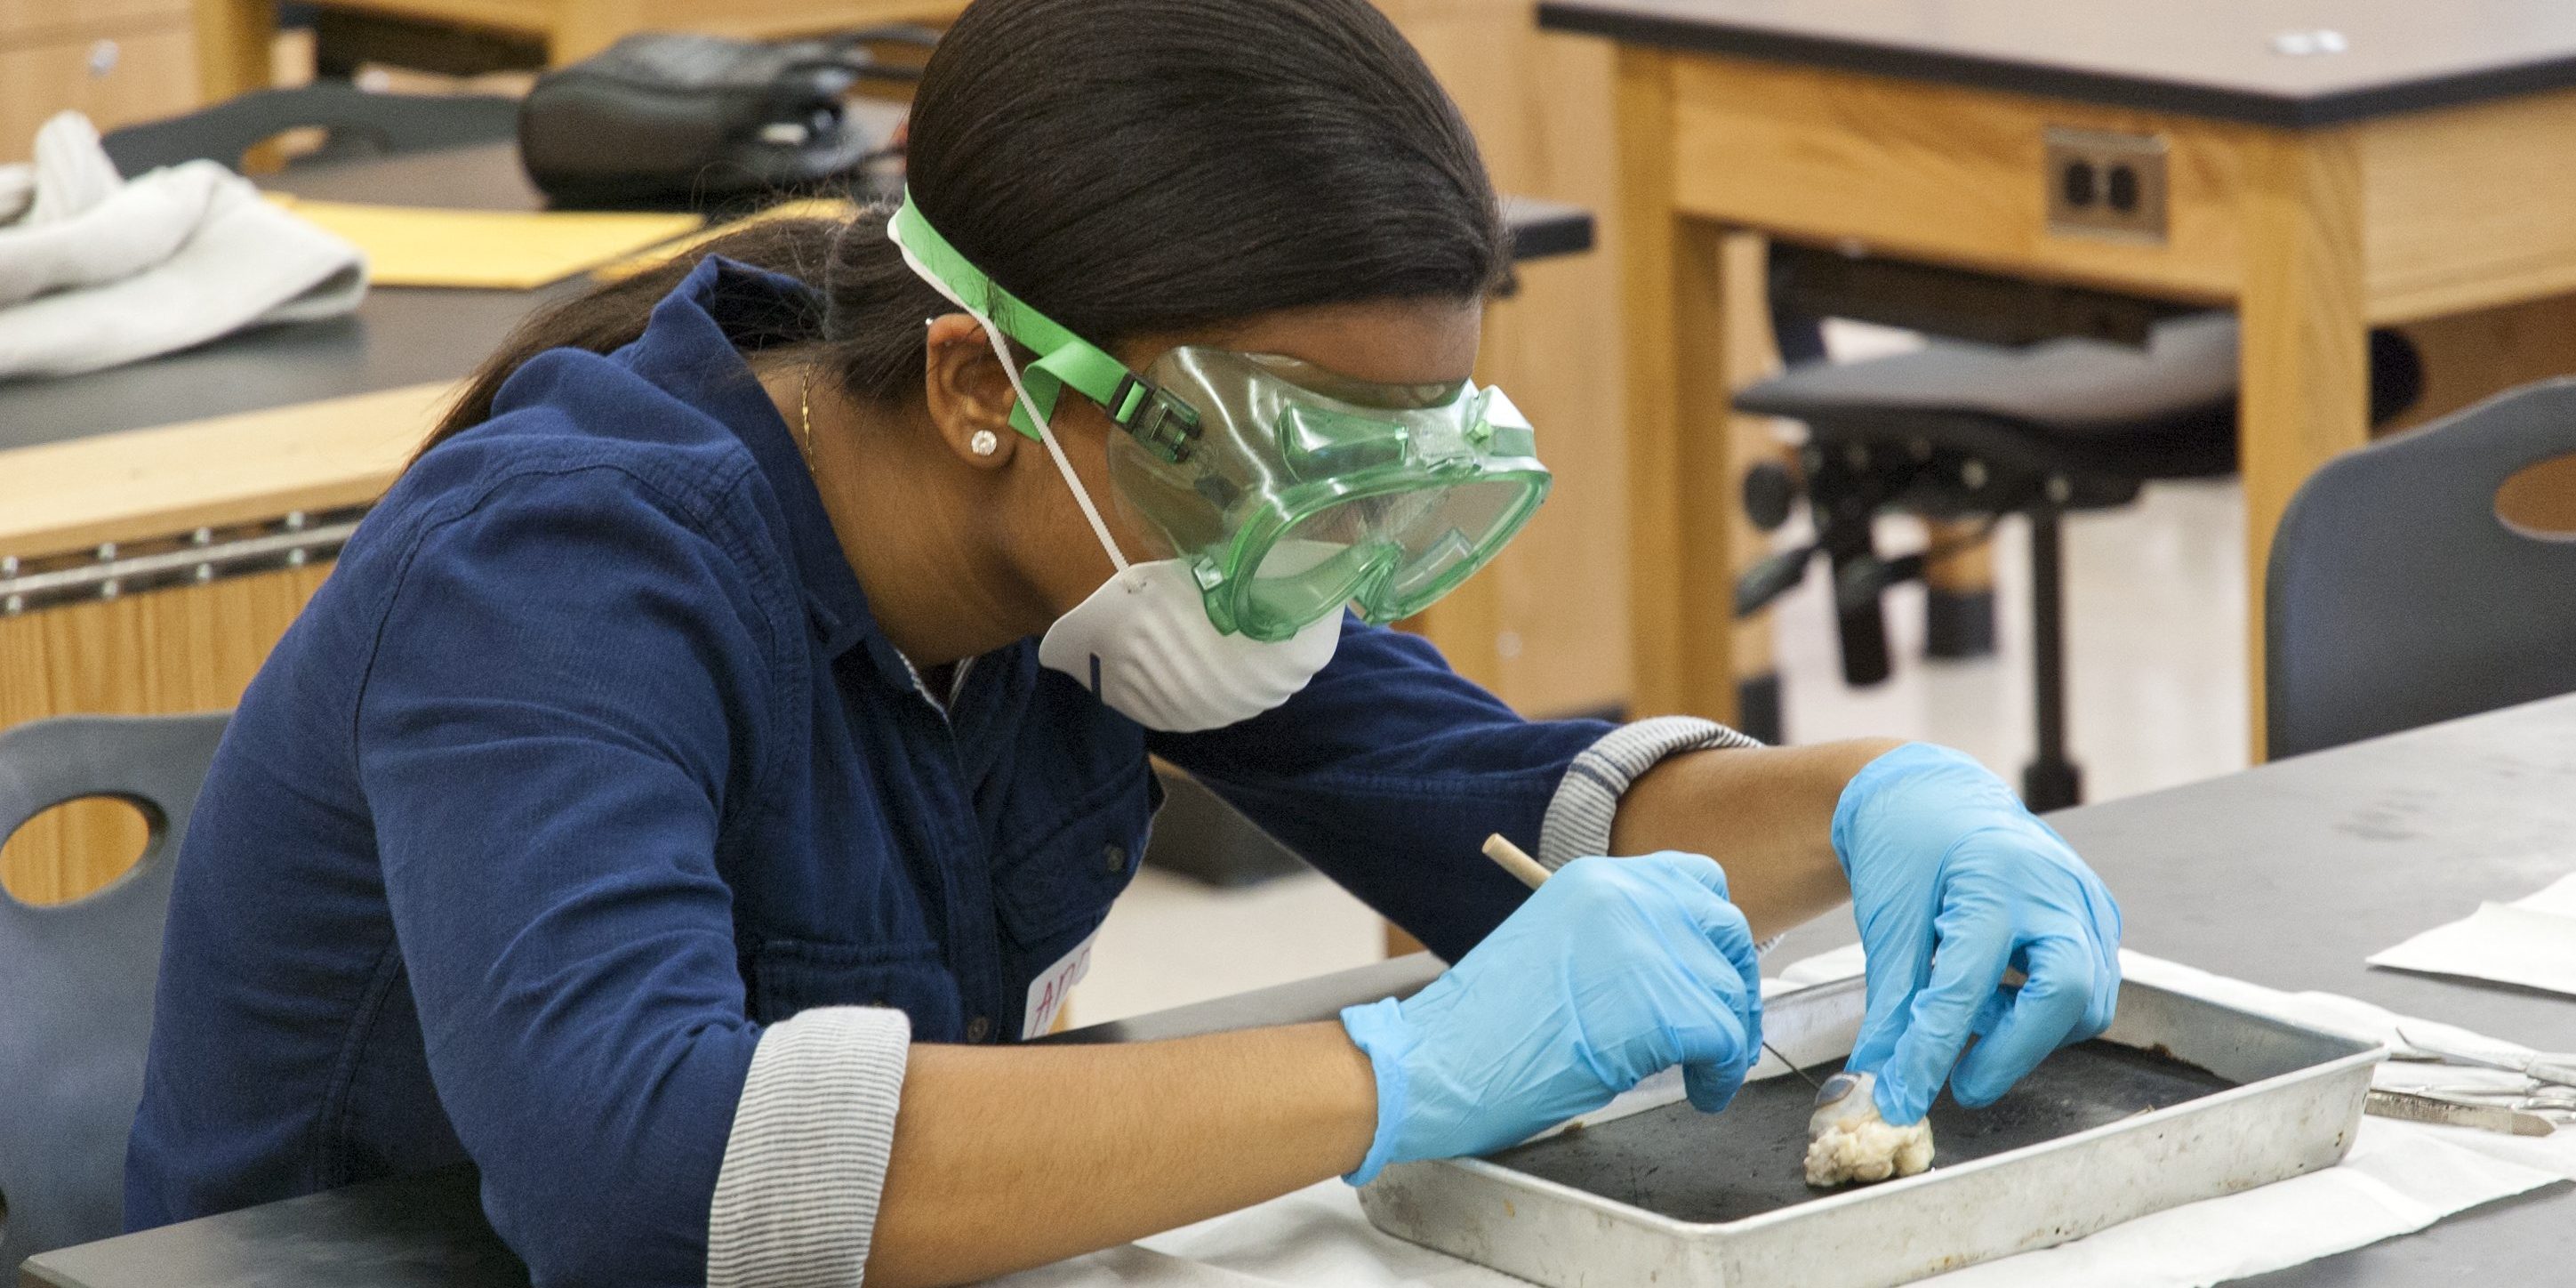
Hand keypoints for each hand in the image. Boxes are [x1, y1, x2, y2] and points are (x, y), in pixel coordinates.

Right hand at [1338, 853, 1760, 1184]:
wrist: (1430, 1064)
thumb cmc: (1482, 1029)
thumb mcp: (1556, 950)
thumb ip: (1617, 941)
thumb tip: (1686, 969)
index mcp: (1595, 879)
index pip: (1695, 880)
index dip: (1713, 936)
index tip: (1712, 978)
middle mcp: (1624, 897)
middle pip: (1725, 928)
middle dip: (1734, 986)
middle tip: (1725, 1034)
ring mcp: (1641, 948)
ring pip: (1728, 991)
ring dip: (1728, 1039)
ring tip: (1704, 1074)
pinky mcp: (1655, 1006)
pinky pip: (1722, 1039)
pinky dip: (1719, 1076)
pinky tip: (1698, 1093)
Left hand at [1833, 743, 2122, 1123]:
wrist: (1936, 794)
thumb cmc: (1907, 844)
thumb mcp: (1888, 919)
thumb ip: (1892, 1004)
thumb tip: (1881, 1077)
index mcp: (1992, 878)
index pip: (1967, 987)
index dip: (1933, 1052)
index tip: (1903, 1097)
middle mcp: (2055, 888)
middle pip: (2067, 995)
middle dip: (2014, 1051)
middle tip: (1961, 1081)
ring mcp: (2087, 900)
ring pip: (2087, 1001)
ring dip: (2028, 1031)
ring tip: (1969, 1014)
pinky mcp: (2099, 916)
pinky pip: (2091, 985)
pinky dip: (2044, 1009)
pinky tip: (1997, 994)